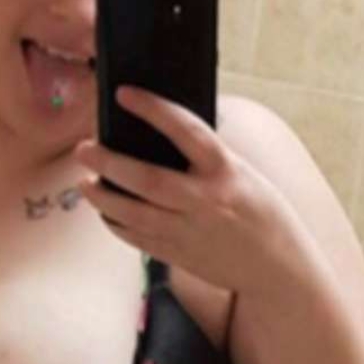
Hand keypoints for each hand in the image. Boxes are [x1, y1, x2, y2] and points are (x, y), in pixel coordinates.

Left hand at [73, 86, 312, 300]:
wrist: (279, 269)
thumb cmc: (263, 214)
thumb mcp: (244, 175)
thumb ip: (208, 159)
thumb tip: (161, 135)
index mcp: (226, 171)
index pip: (186, 130)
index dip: (153, 109)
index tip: (123, 94)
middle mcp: (206, 201)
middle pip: (147, 179)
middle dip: (108, 163)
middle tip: (84, 149)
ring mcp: (190, 232)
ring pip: (133, 214)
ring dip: (102, 198)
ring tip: (84, 182)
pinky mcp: (179, 256)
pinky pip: (137, 239)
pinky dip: (115, 224)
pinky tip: (104, 212)